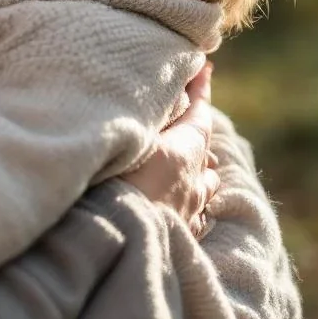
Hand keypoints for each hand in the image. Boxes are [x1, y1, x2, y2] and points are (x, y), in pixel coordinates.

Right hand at [123, 63, 220, 237]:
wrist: (115, 251)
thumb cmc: (112, 193)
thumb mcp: (127, 142)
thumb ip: (142, 118)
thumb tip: (153, 92)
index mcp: (183, 154)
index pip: (198, 113)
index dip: (200, 88)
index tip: (205, 67)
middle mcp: (193, 183)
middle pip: (203, 149)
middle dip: (196, 129)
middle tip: (189, 111)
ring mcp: (190, 213)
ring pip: (204, 183)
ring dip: (197, 166)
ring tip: (188, 157)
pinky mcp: (181, 238)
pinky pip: (194, 210)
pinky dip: (189, 196)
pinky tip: (180, 200)